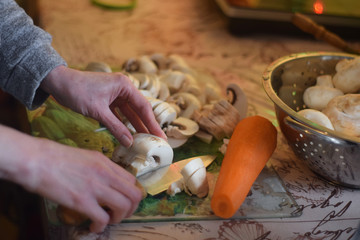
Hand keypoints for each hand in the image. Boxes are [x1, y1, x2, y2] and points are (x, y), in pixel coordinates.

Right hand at [0, 125, 141, 232]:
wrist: (35, 159)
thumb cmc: (54, 157)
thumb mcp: (84, 156)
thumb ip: (98, 168)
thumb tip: (104, 180)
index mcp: (105, 162)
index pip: (131, 180)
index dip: (130, 194)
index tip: (123, 201)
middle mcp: (105, 173)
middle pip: (134, 194)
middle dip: (131, 209)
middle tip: (120, 214)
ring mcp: (95, 187)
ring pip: (124, 206)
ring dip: (119, 218)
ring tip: (108, 220)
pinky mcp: (82, 201)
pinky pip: (103, 218)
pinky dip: (101, 226)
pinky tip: (93, 226)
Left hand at [41, 65, 165, 146]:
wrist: (58, 82)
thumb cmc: (77, 92)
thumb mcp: (98, 111)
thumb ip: (115, 127)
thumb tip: (130, 143)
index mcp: (125, 86)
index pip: (143, 107)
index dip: (152, 123)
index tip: (160, 136)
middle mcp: (123, 89)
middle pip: (138, 110)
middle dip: (146, 126)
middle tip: (157, 141)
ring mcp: (115, 95)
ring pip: (129, 113)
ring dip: (135, 126)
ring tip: (145, 140)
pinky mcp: (107, 101)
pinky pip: (119, 114)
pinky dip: (123, 124)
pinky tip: (128, 134)